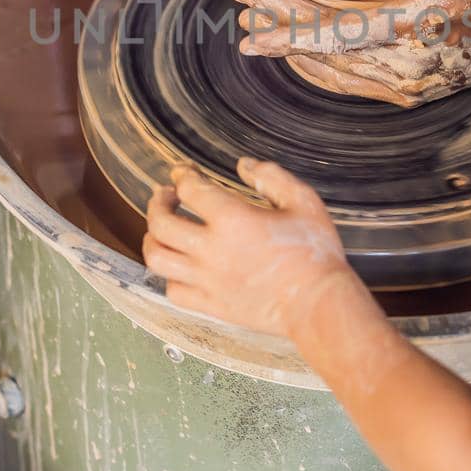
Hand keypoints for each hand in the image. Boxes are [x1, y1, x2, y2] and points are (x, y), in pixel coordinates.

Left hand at [142, 159, 359, 337]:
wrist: (318, 305)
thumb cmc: (315, 254)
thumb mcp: (303, 202)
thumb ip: (272, 177)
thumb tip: (244, 165)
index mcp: (233, 219)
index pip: (190, 190)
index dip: (182, 176)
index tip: (183, 172)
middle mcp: (212, 250)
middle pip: (161, 222)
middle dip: (157, 203)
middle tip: (164, 195)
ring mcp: (207, 280)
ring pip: (157, 257)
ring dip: (152, 238)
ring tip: (160, 229)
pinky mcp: (211, 305)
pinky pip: (173, 291)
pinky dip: (169, 275)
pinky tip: (179, 266)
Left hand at [232, 0, 470, 106]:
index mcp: (417, 34)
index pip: (338, 30)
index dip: (289, 21)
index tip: (251, 7)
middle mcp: (405, 69)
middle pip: (324, 49)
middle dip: (277, 25)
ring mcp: (406, 86)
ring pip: (332, 69)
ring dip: (290, 48)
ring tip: (253, 26)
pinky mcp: (408, 91)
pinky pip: (349, 82)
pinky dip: (318, 67)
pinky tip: (297, 53)